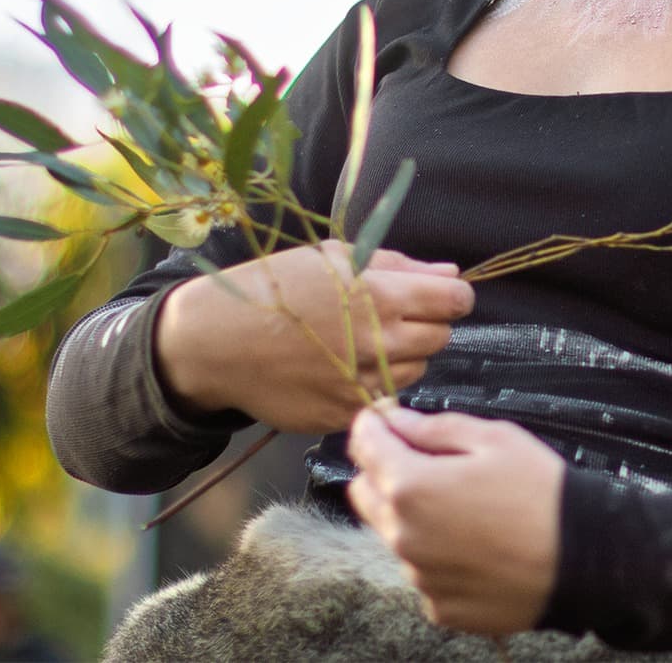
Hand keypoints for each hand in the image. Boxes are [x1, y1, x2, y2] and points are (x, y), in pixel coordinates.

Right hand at [153, 242, 474, 433]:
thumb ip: (400, 266)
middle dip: (427, 324)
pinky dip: (374, 383)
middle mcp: (377, 343)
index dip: (451, 296)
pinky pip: (383, 398)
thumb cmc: (277, 287)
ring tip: (362, 340)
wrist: (217, 340)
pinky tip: (343, 366)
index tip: (438, 295)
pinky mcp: (345, 413)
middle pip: (440, 338)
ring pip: (417, 371)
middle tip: (392, 316)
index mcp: (379, 295)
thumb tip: (451, 274)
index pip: (455, 301)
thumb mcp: (334, 257)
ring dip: (403, 356)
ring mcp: (361, 383)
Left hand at [347, 403, 563, 636]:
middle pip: (364, 493)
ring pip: (393, 534)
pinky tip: (475, 544)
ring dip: (412, 515)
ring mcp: (420, 576)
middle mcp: (404, 536)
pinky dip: (437, 555)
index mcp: (411, 486)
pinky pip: (422, 571)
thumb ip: (434, 428)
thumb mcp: (494, 438)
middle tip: (426, 461)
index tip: (387, 417)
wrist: (584, 559)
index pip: (362, 444)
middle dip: (384, 470)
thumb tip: (394, 421)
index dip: (373, 423)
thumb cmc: (542, 493)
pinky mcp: (440, 606)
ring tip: (465, 508)